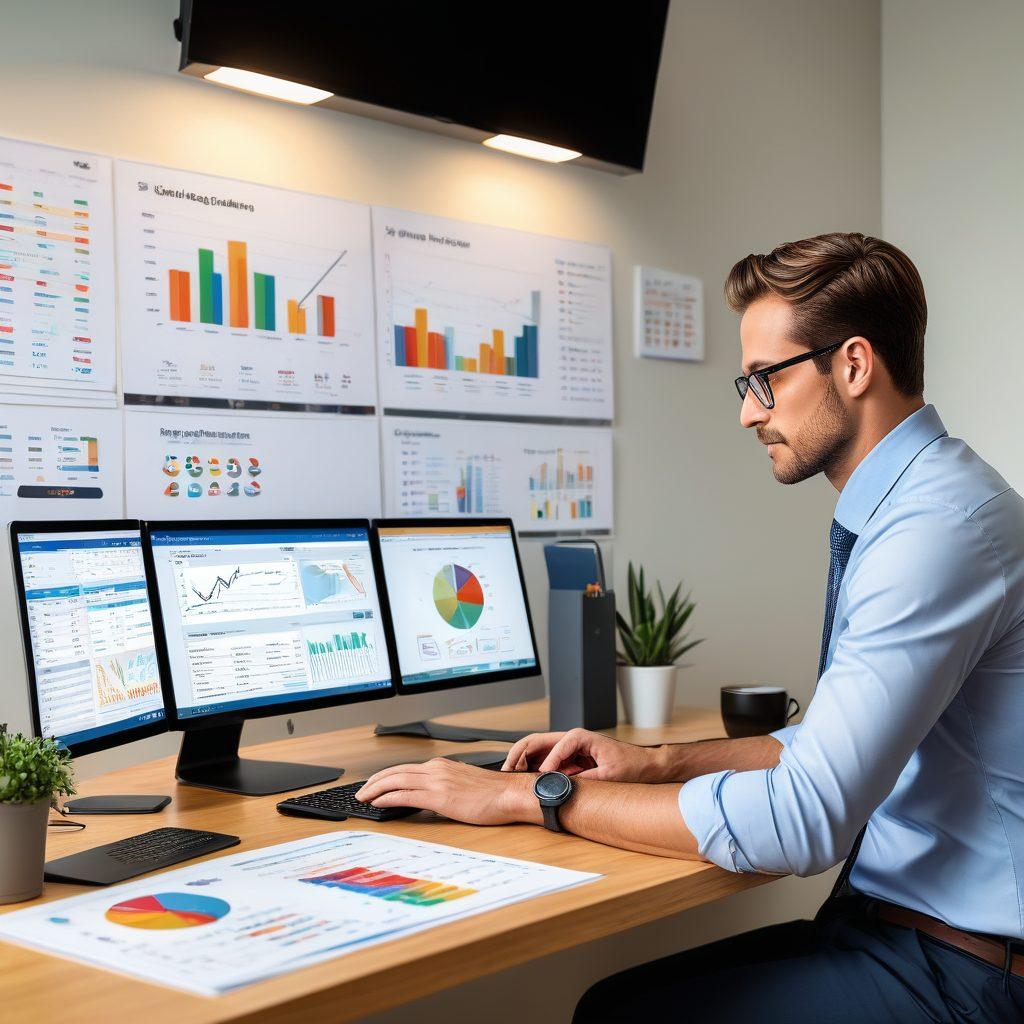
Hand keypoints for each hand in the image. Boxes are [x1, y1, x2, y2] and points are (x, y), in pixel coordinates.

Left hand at [355, 758, 540, 825]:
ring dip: (376, 788)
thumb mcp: (465, 784)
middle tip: (362, 791)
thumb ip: (447, 786)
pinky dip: (387, 797)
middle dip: (375, 781)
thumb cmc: (494, 794)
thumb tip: (433, 797)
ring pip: (396, 780)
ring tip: (363, 797)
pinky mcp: (439, 796)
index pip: (406, 768)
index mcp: (442, 766)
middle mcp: (437, 769)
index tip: (375, 784)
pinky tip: (379, 803)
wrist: (509, 795)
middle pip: (396, 771)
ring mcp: (437, 781)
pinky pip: (405, 794)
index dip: (386, 776)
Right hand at [501, 729, 663, 782]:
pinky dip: (530, 768)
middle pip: (536, 742)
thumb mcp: (610, 775)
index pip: (555, 747)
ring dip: (521, 761)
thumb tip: (566, 787)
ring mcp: (566, 748)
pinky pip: (543, 761)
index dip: (546, 763)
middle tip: (506, 771)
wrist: (644, 766)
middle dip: (519, 755)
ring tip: (508, 775)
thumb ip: (586, 780)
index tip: (540, 778)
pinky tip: (522, 780)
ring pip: (535, 750)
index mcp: (579, 737)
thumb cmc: (631, 766)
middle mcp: (570, 739)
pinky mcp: (567, 759)